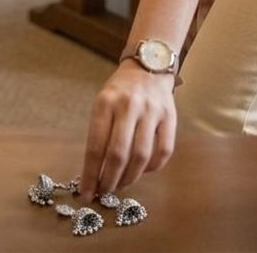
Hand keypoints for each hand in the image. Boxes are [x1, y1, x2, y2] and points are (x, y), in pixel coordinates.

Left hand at [79, 60, 176, 200]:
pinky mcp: (170, 115)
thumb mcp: (103, 102)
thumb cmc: (120, 90)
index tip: (86, 192)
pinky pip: (164, 150)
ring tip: (121, 185)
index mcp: (105, 102)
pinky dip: (153, 168)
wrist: (148, 64)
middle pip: (118, 154)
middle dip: (109, 180)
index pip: (95, 146)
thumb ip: (100, 133)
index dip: (90, 174)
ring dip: (130, 178)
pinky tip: (143, 171)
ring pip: (141, 156)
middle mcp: (128, 105)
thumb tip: (94, 173)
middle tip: (105, 192)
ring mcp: (151, 110)